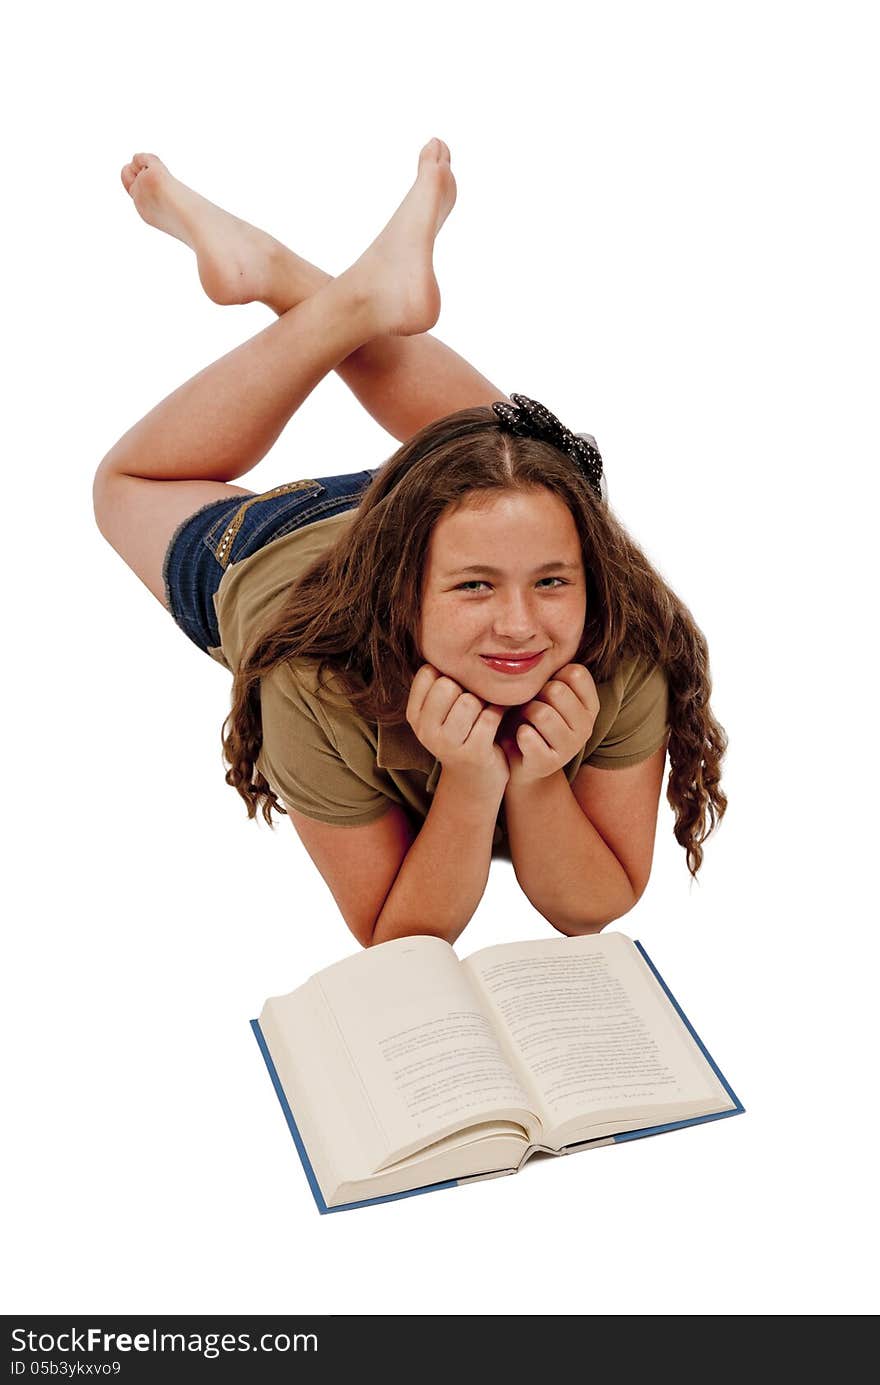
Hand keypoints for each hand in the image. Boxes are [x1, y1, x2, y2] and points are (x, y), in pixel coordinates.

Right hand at [406, 664, 508, 796]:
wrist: (476, 780)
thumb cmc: (463, 733)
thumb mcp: (442, 712)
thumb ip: (440, 683)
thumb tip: (445, 638)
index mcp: (415, 715)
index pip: (428, 672)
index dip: (449, 676)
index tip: (457, 692)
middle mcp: (426, 731)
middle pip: (448, 685)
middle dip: (466, 690)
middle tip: (473, 705)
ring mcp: (448, 744)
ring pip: (469, 700)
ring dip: (484, 704)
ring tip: (484, 715)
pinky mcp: (474, 753)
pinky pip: (490, 716)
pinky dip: (499, 713)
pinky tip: (498, 720)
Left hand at [499, 663, 599, 786]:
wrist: (522, 762)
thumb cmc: (531, 718)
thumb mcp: (546, 692)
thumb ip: (553, 672)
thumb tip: (551, 635)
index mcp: (590, 705)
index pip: (576, 673)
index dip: (553, 676)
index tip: (546, 690)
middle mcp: (587, 726)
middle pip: (557, 690)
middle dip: (536, 695)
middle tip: (531, 707)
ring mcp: (570, 747)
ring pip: (541, 713)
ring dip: (524, 714)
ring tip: (525, 722)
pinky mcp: (549, 764)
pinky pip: (528, 737)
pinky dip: (519, 734)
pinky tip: (521, 738)